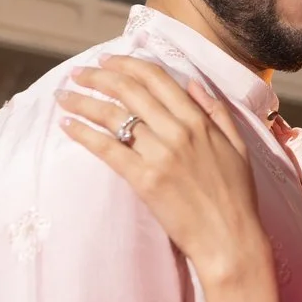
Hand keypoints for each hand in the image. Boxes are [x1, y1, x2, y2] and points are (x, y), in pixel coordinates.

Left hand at [60, 57, 274, 289]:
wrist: (230, 239)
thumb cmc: (236, 197)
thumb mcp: (238, 145)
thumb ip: (216, 111)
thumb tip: (191, 83)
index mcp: (199, 120)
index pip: (156, 78)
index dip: (127, 65)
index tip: (107, 62)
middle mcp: (178, 131)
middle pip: (129, 91)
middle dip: (98, 76)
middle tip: (77, 73)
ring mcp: (160, 155)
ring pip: (113, 116)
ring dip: (83, 101)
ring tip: (64, 96)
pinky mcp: (144, 180)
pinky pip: (107, 149)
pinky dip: (83, 134)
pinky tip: (67, 125)